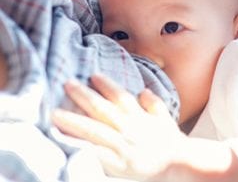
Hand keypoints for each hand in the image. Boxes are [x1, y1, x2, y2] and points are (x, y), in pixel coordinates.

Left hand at [52, 74, 184, 180]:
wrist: (179, 164)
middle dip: (83, 95)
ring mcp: (122, 145)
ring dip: (74, 120)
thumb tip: (143, 90)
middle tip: (67, 83)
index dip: (106, 84)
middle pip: (102, 109)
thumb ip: (154, 104)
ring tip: (55, 113)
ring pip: (94, 130)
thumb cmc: (171, 142)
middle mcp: (129, 127)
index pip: (120, 96)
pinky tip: (66, 142)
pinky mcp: (118, 164)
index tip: (92, 75)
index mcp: (139, 116)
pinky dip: (81, 147)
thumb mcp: (166, 118)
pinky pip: (96, 154)